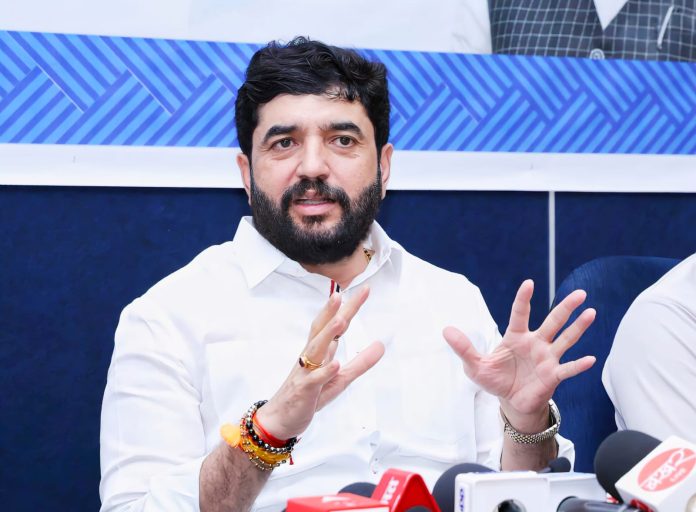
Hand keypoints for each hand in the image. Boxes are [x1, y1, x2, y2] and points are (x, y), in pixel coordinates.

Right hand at [255, 286, 383, 439]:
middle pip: (322, 329)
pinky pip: (314, 380)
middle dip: (333, 311)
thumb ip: (361, 362)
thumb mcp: (341, 378)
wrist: (281, 419)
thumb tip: (381, 345)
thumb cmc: (310, 394)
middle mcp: (311, 356)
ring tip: (341, 320)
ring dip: (328, 334)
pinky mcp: (305, 391)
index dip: (348, 307)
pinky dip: (325, 372)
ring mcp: (306, 372)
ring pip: (316, 349)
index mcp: (320, 351)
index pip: (335, 324)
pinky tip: (335, 363)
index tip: (365, 289)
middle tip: (342, 293)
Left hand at [443, 279, 595, 429]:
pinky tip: (591, 358)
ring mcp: (547, 358)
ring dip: (579, 327)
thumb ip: (463, 348)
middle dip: (566, 307)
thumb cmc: (495, 380)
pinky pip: (568, 369)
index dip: (523, 299)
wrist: (511, 402)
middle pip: (553, 321)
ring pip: (566, 339)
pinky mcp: (553, 376)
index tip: (528, 283)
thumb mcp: (475, 365)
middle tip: (580, 293)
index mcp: (516, 337)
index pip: (520, 313)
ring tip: (591, 312)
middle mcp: (536, 343)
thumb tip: (446, 331)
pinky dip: (579, 365)